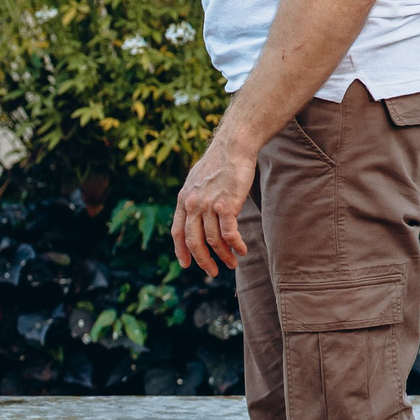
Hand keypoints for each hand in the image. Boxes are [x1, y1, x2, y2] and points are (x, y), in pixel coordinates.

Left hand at [172, 136, 256, 278]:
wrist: (233, 147)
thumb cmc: (219, 163)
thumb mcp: (197, 180)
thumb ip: (193, 198)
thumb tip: (193, 212)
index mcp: (183, 200)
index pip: (177, 232)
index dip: (180, 251)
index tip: (186, 265)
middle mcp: (192, 204)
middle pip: (193, 241)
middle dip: (203, 261)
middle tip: (212, 272)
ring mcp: (208, 205)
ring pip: (213, 240)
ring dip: (224, 256)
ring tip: (233, 263)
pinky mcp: (226, 205)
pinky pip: (229, 234)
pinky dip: (236, 245)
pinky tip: (242, 250)